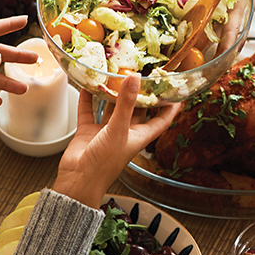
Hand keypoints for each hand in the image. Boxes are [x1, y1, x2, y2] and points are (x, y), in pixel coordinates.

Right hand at [53, 74, 179, 206]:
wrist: (78, 180)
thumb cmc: (104, 163)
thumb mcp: (118, 130)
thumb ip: (126, 103)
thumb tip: (135, 78)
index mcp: (139, 136)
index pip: (161, 120)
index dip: (170, 107)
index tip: (175, 91)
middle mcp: (124, 133)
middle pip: (136, 110)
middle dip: (139, 93)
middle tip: (141, 73)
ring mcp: (106, 132)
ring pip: (112, 108)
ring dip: (112, 94)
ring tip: (113, 74)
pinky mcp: (88, 132)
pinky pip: (89, 112)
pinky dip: (88, 100)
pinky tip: (87, 86)